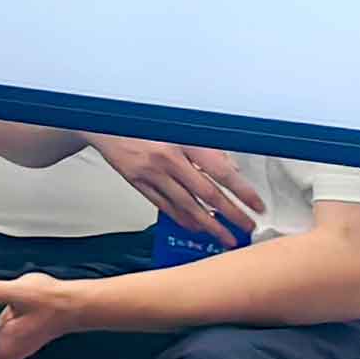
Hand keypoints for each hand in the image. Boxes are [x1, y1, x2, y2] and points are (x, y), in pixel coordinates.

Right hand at [93, 135, 263, 243]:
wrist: (102, 120)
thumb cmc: (142, 121)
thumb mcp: (177, 126)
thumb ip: (204, 147)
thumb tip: (229, 169)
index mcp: (183, 142)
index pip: (221, 171)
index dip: (242, 191)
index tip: (257, 206)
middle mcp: (168, 159)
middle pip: (207, 194)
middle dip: (231, 214)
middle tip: (247, 228)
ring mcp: (151, 173)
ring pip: (187, 205)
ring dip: (210, 225)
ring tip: (225, 238)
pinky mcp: (137, 182)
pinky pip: (164, 206)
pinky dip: (182, 219)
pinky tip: (195, 227)